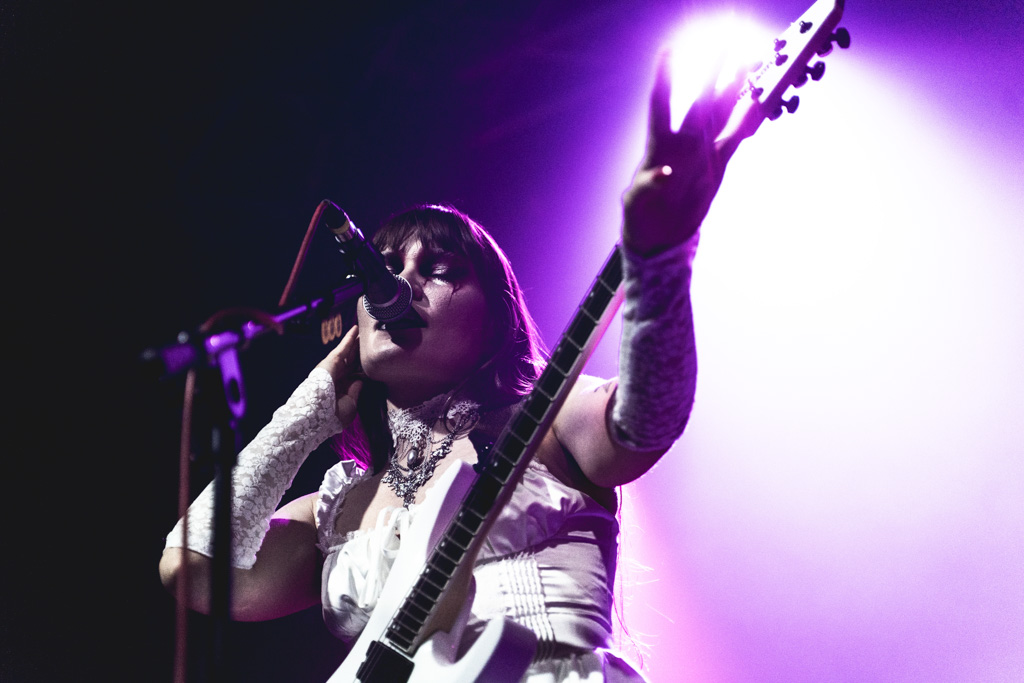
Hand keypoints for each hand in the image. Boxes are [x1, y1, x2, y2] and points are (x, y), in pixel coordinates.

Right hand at [315, 324, 362, 427]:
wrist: (317, 413)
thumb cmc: (333, 414)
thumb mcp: (350, 404)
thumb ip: (356, 391)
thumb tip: (361, 380)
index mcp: (343, 388)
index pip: (356, 374)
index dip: (364, 367)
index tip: (373, 361)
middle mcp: (339, 376)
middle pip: (353, 361)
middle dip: (360, 352)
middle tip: (369, 342)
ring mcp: (335, 367)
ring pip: (349, 352)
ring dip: (356, 342)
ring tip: (364, 332)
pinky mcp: (332, 360)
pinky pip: (343, 347)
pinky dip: (349, 338)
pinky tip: (356, 329)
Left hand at [622, 50, 741, 256]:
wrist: (659, 232)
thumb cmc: (641, 214)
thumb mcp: (638, 201)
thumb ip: (651, 186)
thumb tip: (665, 173)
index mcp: (659, 146)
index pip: (661, 104)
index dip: (665, 78)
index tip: (668, 50)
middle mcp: (683, 142)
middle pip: (702, 102)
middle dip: (716, 73)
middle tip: (728, 42)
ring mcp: (703, 151)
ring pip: (723, 113)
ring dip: (736, 88)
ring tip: (751, 62)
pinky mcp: (718, 163)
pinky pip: (737, 136)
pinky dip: (749, 119)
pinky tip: (761, 101)